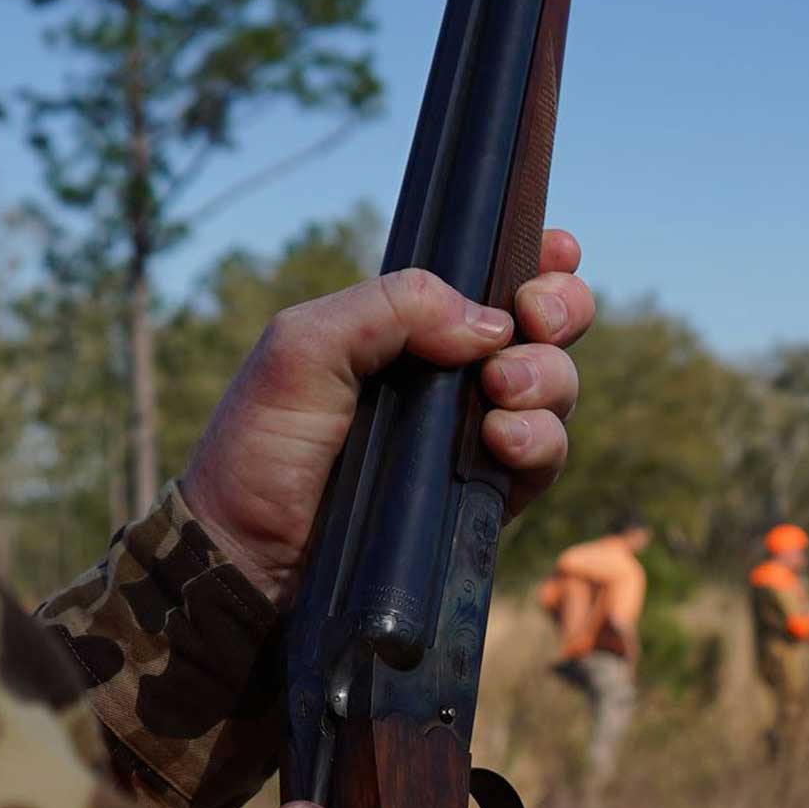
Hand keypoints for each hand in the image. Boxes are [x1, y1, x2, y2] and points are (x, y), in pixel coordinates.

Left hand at [179, 231, 593, 604]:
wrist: (248, 557)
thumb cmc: (260, 447)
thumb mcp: (303, 347)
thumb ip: (390, 307)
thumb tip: (491, 324)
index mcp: (409, 331)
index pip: (492, 284)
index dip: (540, 263)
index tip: (555, 251)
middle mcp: (451, 380)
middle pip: (545, 331)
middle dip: (560, 311)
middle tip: (533, 320)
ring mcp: (472, 441)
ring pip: (554, 392)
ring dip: (546, 378)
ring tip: (502, 391)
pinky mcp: (482, 501)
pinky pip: (543, 462)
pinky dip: (540, 441)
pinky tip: (503, 439)